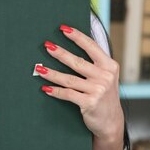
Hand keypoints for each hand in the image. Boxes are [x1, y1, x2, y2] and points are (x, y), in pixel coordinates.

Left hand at [37, 25, 124, 143]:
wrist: (111, 121)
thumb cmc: (103, 95)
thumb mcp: (105, 76)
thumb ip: (94, 63)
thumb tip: (74, 43)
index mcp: (110, 66)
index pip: (91, 47)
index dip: (77, 36)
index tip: (63, 28)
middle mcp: (105, 77)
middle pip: (77, 62)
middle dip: (60, 53)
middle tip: (46, 45)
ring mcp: (98, 90)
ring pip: (69, 79)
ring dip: (52, 73)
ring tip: (39, 68)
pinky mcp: (90, 103)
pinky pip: (68, 94)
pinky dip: (55, 91)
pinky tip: (45, 88)